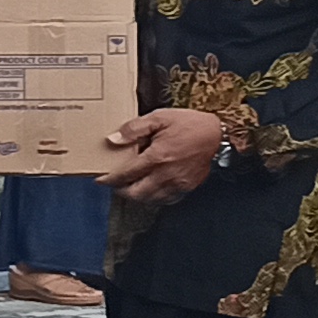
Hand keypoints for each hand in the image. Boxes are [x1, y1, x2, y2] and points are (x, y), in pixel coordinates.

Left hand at [97, 108, 231, 205]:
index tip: (100, 179)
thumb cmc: (188, 124)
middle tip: (114, 184)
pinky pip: (166, 199)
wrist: (217, 133)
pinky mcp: (187, 186)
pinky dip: (154, 197)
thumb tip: (113, 139)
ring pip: (151, 199)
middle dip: (121, 191)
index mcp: (157, 157)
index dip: (110, 179)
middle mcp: (166, 175)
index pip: (126, 175)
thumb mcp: (159, 117)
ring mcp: (178, 183)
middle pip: (136, 193)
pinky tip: (150, 189)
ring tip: (130, 186)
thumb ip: (134, 129)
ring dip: (137, 196)